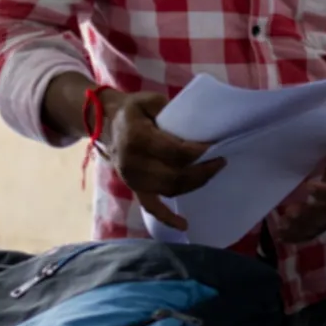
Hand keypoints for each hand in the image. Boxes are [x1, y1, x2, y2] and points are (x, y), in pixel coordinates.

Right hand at [109, 91, 223, 230]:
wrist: (104, 122)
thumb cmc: (132, 110)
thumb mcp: (150, 100)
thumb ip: (170, 110)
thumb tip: (198, 124)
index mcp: (137, 139)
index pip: (175, 152)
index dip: (199, 152)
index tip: (216, 146)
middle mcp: (133, 163)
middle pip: (175, 175)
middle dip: (202, 171)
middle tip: (221, 161)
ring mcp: (132, 179)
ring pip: (169, 189)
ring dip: (194, 184)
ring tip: (212, 173)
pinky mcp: (134, 187)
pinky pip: (151, 206)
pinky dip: (167, 218)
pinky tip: (184, 225)